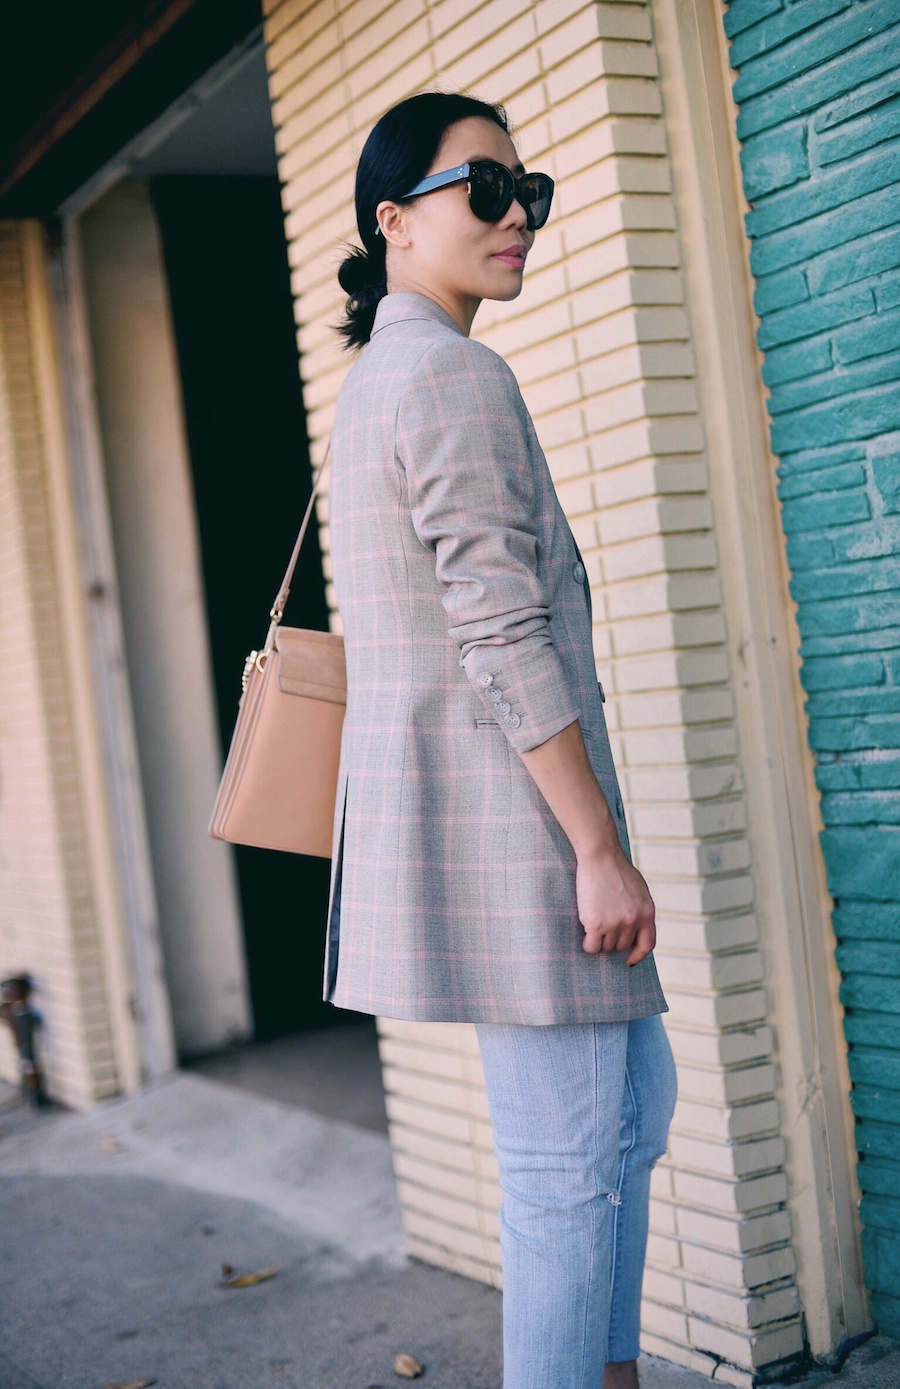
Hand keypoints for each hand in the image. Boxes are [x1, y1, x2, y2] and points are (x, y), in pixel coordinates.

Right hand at [576, 848, 655, 964]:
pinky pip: (591, 946)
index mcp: (647, 913)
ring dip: (599, 940)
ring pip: (606, 947)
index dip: (638, 955)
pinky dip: (588, 945)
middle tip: (603, 928)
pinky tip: (586, 934)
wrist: (600, 856)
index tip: (629, 960)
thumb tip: (635, 930)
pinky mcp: (596, 924)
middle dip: (613, 940)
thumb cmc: (616, 869)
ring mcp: (614, 924)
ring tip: (593, 923)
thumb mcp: (638, 890)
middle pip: (621, 945)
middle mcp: (633, 921)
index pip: (647, 944)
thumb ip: (639, 910)